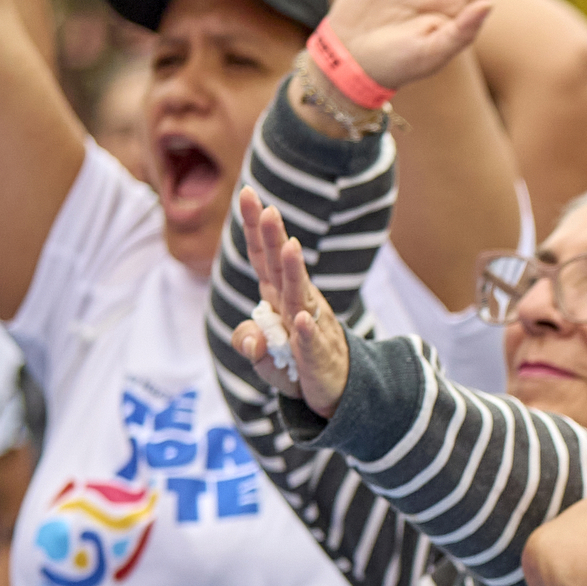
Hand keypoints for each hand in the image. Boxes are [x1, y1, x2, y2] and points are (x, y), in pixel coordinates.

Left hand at [232, 188, 352, 419]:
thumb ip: (247, 341)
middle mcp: (296, 306)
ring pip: (299, 298)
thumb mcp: (263, 356)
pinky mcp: (318, 359)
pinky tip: (300, 319)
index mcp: (278, 298)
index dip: (253, 228)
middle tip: (267, 208)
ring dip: (293, 272)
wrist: (339, 392)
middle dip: (273, 238)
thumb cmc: (298, 365)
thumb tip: (252, 339)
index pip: (262, 258)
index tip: (247, 193)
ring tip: (288, 246)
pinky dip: (304, 332)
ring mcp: (310, 329)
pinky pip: (309, 344)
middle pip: (280, 269)